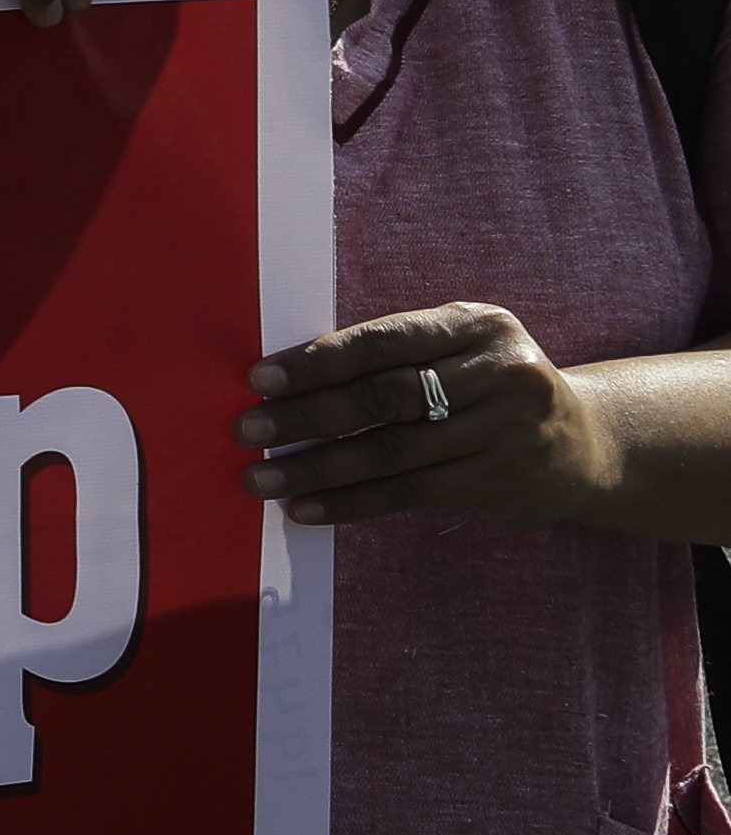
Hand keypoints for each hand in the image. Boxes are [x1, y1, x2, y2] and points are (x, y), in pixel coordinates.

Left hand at [240, 304, 613, 530]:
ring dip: (317, 468)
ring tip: (262, 478)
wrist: (586, 442)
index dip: (318, 361)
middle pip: (385, 396)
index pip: (385, 342)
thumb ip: (394, 356)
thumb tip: (287, 380)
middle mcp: (499, 373)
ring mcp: (505, 431)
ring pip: (392, 452)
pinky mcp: (500, 481)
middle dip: (307, 415)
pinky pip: (409, 494)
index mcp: (478, 325)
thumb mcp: (460, 350)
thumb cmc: (489, 386)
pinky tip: (306, 508)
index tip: (260, 379)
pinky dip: (351, 502)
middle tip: (247, 429)